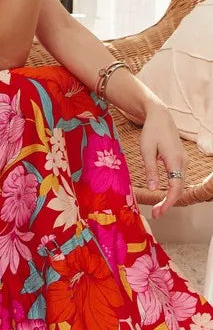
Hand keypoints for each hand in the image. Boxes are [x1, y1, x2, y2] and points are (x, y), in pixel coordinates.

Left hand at [140, 101, 187, 218]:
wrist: (160, 116)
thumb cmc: (151, 131)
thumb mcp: (146, 150)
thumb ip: (150, 170)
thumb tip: (153, 189)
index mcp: (175, 160)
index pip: (175, 188)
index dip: (168, 202)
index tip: (158, 212)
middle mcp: (183, 162)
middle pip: (179, 189)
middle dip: (168, 203)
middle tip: (155, 213)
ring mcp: (183, 161)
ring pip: (180, 184)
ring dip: (171, 197)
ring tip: (158, 207)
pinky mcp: (180, 160)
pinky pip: (179, 178)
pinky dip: (173, 189)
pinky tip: (163, 195)